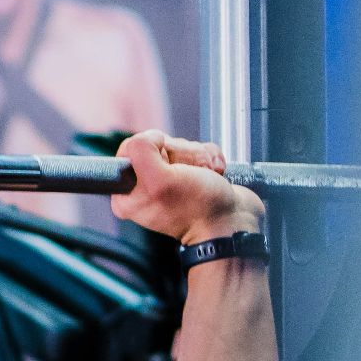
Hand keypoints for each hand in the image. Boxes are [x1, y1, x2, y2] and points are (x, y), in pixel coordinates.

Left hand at [109, 130, 263, 244]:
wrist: (233, 223)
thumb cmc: (197, 206)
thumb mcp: (159, 180)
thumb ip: (141, 151)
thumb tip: (151, 137)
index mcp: (127, 194)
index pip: (131, 149)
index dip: (154, 150)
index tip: (166, 168)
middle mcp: (145, 188)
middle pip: (159, 145)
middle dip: (181, 154)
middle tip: (189, 175)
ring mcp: (170, 181)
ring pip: (181, 146)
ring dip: (199, 157)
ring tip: (205, 177)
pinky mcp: (192, 175)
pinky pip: (199, 151)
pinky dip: (210, 158)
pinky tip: (214, 174)